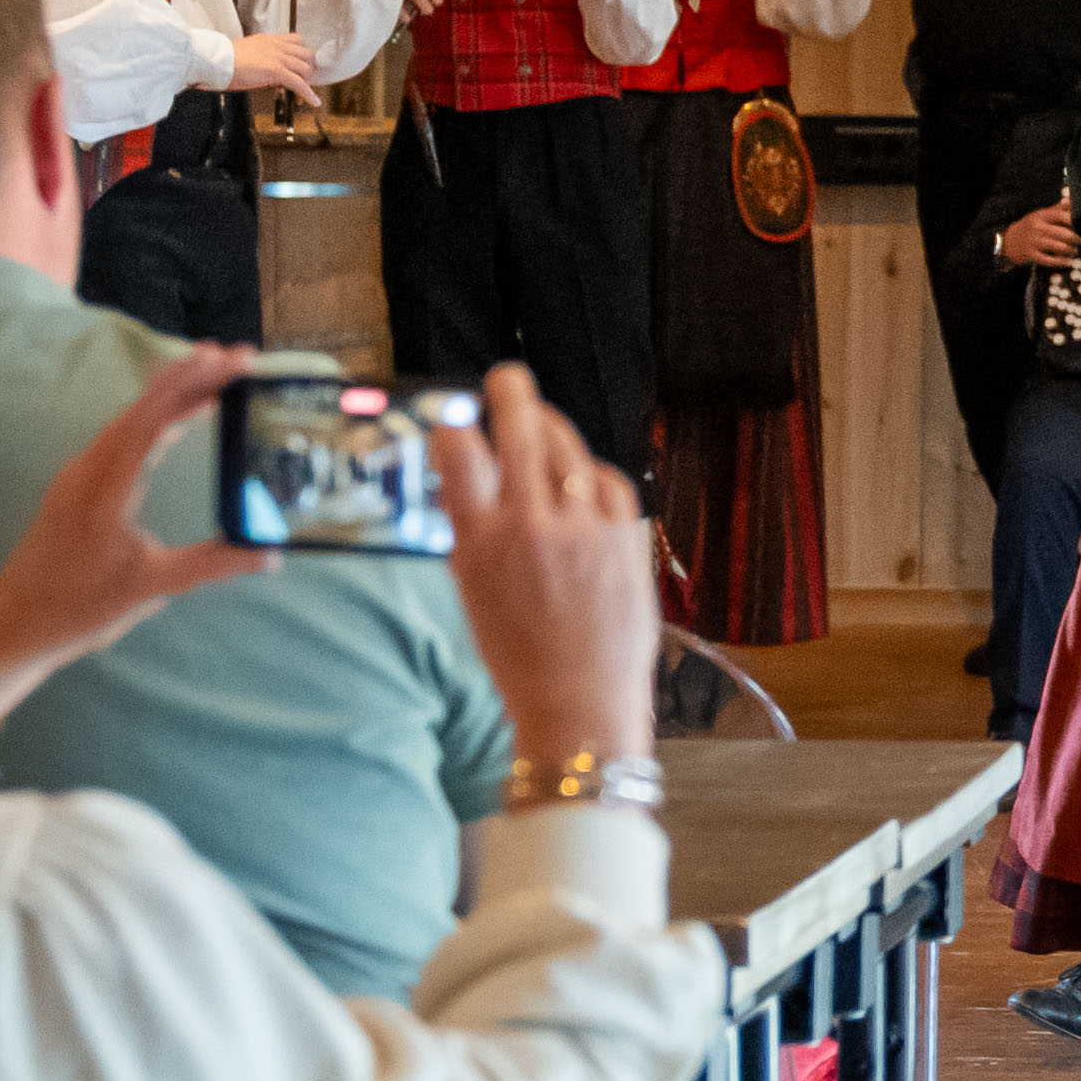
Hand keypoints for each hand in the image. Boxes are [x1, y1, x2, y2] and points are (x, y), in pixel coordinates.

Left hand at [0, 345, 265, 718]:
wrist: (12, 624)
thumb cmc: (76, 607)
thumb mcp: (151, 587)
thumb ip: (211, 565)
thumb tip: (269, 554)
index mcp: (106, 486)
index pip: (153, 416)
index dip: (193, 382)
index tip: (230, 360)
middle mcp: (89, 469)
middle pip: (145, 406)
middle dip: (191, 376)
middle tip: (239, 358)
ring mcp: (80, 476)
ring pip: (133, 420)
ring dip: (174, 396)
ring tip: (218, 381)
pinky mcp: (79, 487)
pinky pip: (123, 438)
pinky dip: (158, 421)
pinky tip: (179, 423)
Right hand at [223, 31, 324, 97]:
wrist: (217, 62)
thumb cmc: (225, 60)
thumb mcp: (248, 51)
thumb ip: (263, 55)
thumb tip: (269, 68)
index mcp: (269, 39)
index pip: (297, 40)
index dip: (303, 54)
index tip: (303, 64)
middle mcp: (276, 46)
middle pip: (306, 54)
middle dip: (308, 67)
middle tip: (306, 79)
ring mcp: (277, 57)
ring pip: (305, 68)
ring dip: (307, 81)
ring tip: (305, 91)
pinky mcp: (276, 70)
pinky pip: (299, 83)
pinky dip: (308, 93)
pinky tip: (313, 101)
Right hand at [435, 364, 662, 771]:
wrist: (580, 702)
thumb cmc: (519, 654)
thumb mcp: (472, 589)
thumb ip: (469, 526)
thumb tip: (463, 466)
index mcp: (481, 544)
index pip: (459, 454)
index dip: (455, 423)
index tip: (454, 413)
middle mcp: (532, 527)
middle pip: (520, 431)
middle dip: (510, 393)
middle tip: (506, 379)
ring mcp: (584, 528)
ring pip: (567, 449)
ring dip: (552, 429)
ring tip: (542, 423)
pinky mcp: (626, 535)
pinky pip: (608, 480)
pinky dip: (593, 474)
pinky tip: (583, 478)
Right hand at [993, 199, 1078, 271]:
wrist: (1009, 241)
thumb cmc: (1032, 226)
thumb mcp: (1041, 215)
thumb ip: (1057, 209)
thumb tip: (1071, 199)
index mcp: (1041, 215)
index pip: (1061, 215)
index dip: (1075, 220)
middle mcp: (1037, 227)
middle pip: (1063, 233)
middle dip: (1077, 239)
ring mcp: (1034, 241)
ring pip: (1058, 247)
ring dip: (1071, 251)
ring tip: (1076, 251)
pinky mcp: (1031, 255)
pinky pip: (1049, 260)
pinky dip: (1061, 262)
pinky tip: (1068, 261)